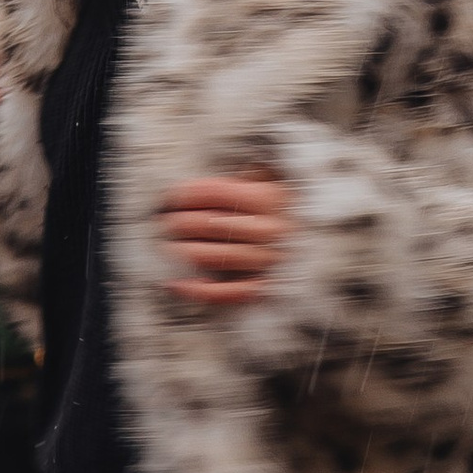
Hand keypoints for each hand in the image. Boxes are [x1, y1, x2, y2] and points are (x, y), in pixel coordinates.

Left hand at [163, 173, 290, 308]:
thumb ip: (231, 181)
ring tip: (167, 247)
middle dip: (183, 223)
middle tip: (164, 222)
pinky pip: (232, 292)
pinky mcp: (266, 285)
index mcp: (270, 197)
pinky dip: (203, 291)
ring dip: (187, 253)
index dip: (190, 194)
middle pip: (217, 225)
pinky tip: (179, 284)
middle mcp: (272, 229)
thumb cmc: (272, 206)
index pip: (220, 193)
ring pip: (221, 258)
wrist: (309, 235)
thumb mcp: (260, 180)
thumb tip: (185, 187)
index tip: (171, 196)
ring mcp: (269, 259)